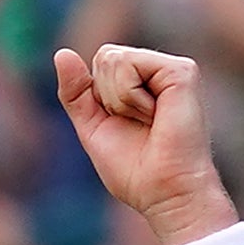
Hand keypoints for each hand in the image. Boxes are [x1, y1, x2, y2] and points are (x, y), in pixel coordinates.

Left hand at [51, 39, 235, 238]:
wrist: (163, 192)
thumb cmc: (134, 168)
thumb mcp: (92, 126)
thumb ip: (76, 92)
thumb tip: (61, 52)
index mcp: (142, 81)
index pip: (100, 61)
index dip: (97, 97)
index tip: (122, 124)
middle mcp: (159, 70)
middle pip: (104, 56)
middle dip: (106, 97)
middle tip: (137, 124)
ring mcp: (172, 68)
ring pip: (113, 58)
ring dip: (118, 100)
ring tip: (148, 121)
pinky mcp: (182, 71)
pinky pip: (130, 64)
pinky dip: (130, 97)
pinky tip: (155, 115)